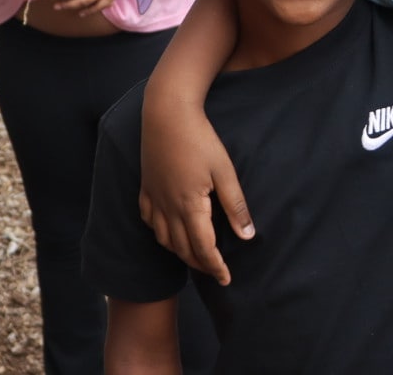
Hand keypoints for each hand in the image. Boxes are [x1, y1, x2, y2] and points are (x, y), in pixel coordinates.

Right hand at [138, 108, 250, 285]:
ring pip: (163, 239)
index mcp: (190, 206)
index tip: (226, 279)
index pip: (204, 249)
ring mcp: (153, 198)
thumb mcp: (224, 171)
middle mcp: (168, 208)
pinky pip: (148, 221)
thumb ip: (235, 206)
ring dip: (179, 252)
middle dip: (200, 264)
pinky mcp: (145, 188)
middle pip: (183, 249)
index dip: (216, 267)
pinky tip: (167, 231)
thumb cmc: (200, 139)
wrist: (166, 113)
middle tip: (215, 271)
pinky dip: (159, 233)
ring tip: (194, 256)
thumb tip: (247, 236)